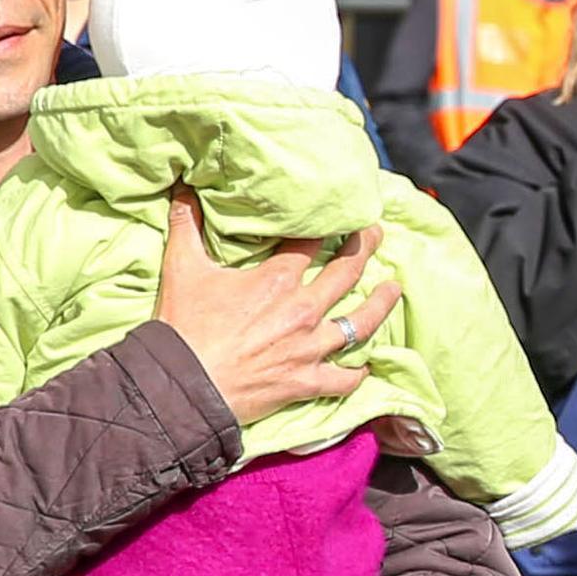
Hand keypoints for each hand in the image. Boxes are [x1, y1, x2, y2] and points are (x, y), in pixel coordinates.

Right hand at [152, 192, 381, 428]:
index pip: (311, 242)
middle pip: (346, 272)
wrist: (183, 386)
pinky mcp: (308, 382)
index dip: (327, 225)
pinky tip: (367, 365)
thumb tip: (182, 189)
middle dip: (365, 248)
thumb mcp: (182, 269)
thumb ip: (186, 226)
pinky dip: (358, 373)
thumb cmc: (183, 328)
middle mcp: (302, 310)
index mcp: (277, 280)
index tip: (342, 213)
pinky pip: (345, 379)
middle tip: (376, 233)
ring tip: (394, 289)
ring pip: (361, 323)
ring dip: (381, 304)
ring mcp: (310, 347)